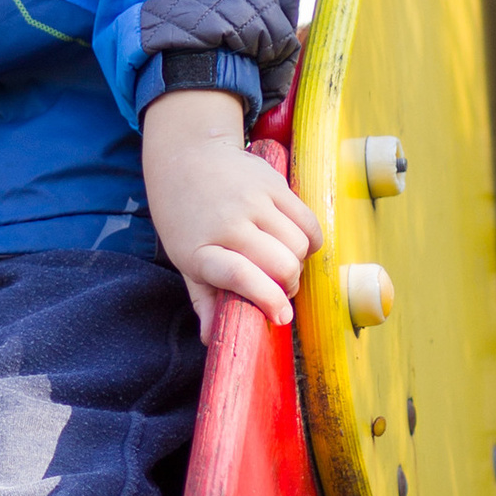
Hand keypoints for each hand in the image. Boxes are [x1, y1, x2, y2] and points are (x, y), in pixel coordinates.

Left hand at [142, 87, 325, 340]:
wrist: (187, 156)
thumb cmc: (185, 217)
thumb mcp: (184, 259)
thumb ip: (203, 299)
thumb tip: (212, 340)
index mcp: (200, 248)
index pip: (240, 275)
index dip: (267, 299)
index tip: (281, 316)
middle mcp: (227, 222)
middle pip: (280, 263)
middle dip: (288, 286)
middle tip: (280, 289)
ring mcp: (252, 199)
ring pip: (298, 245)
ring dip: (298, 264)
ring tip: (283, 263)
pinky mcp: (273, 183)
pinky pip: (308, 222)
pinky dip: (310, 241)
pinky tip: (296, 244)